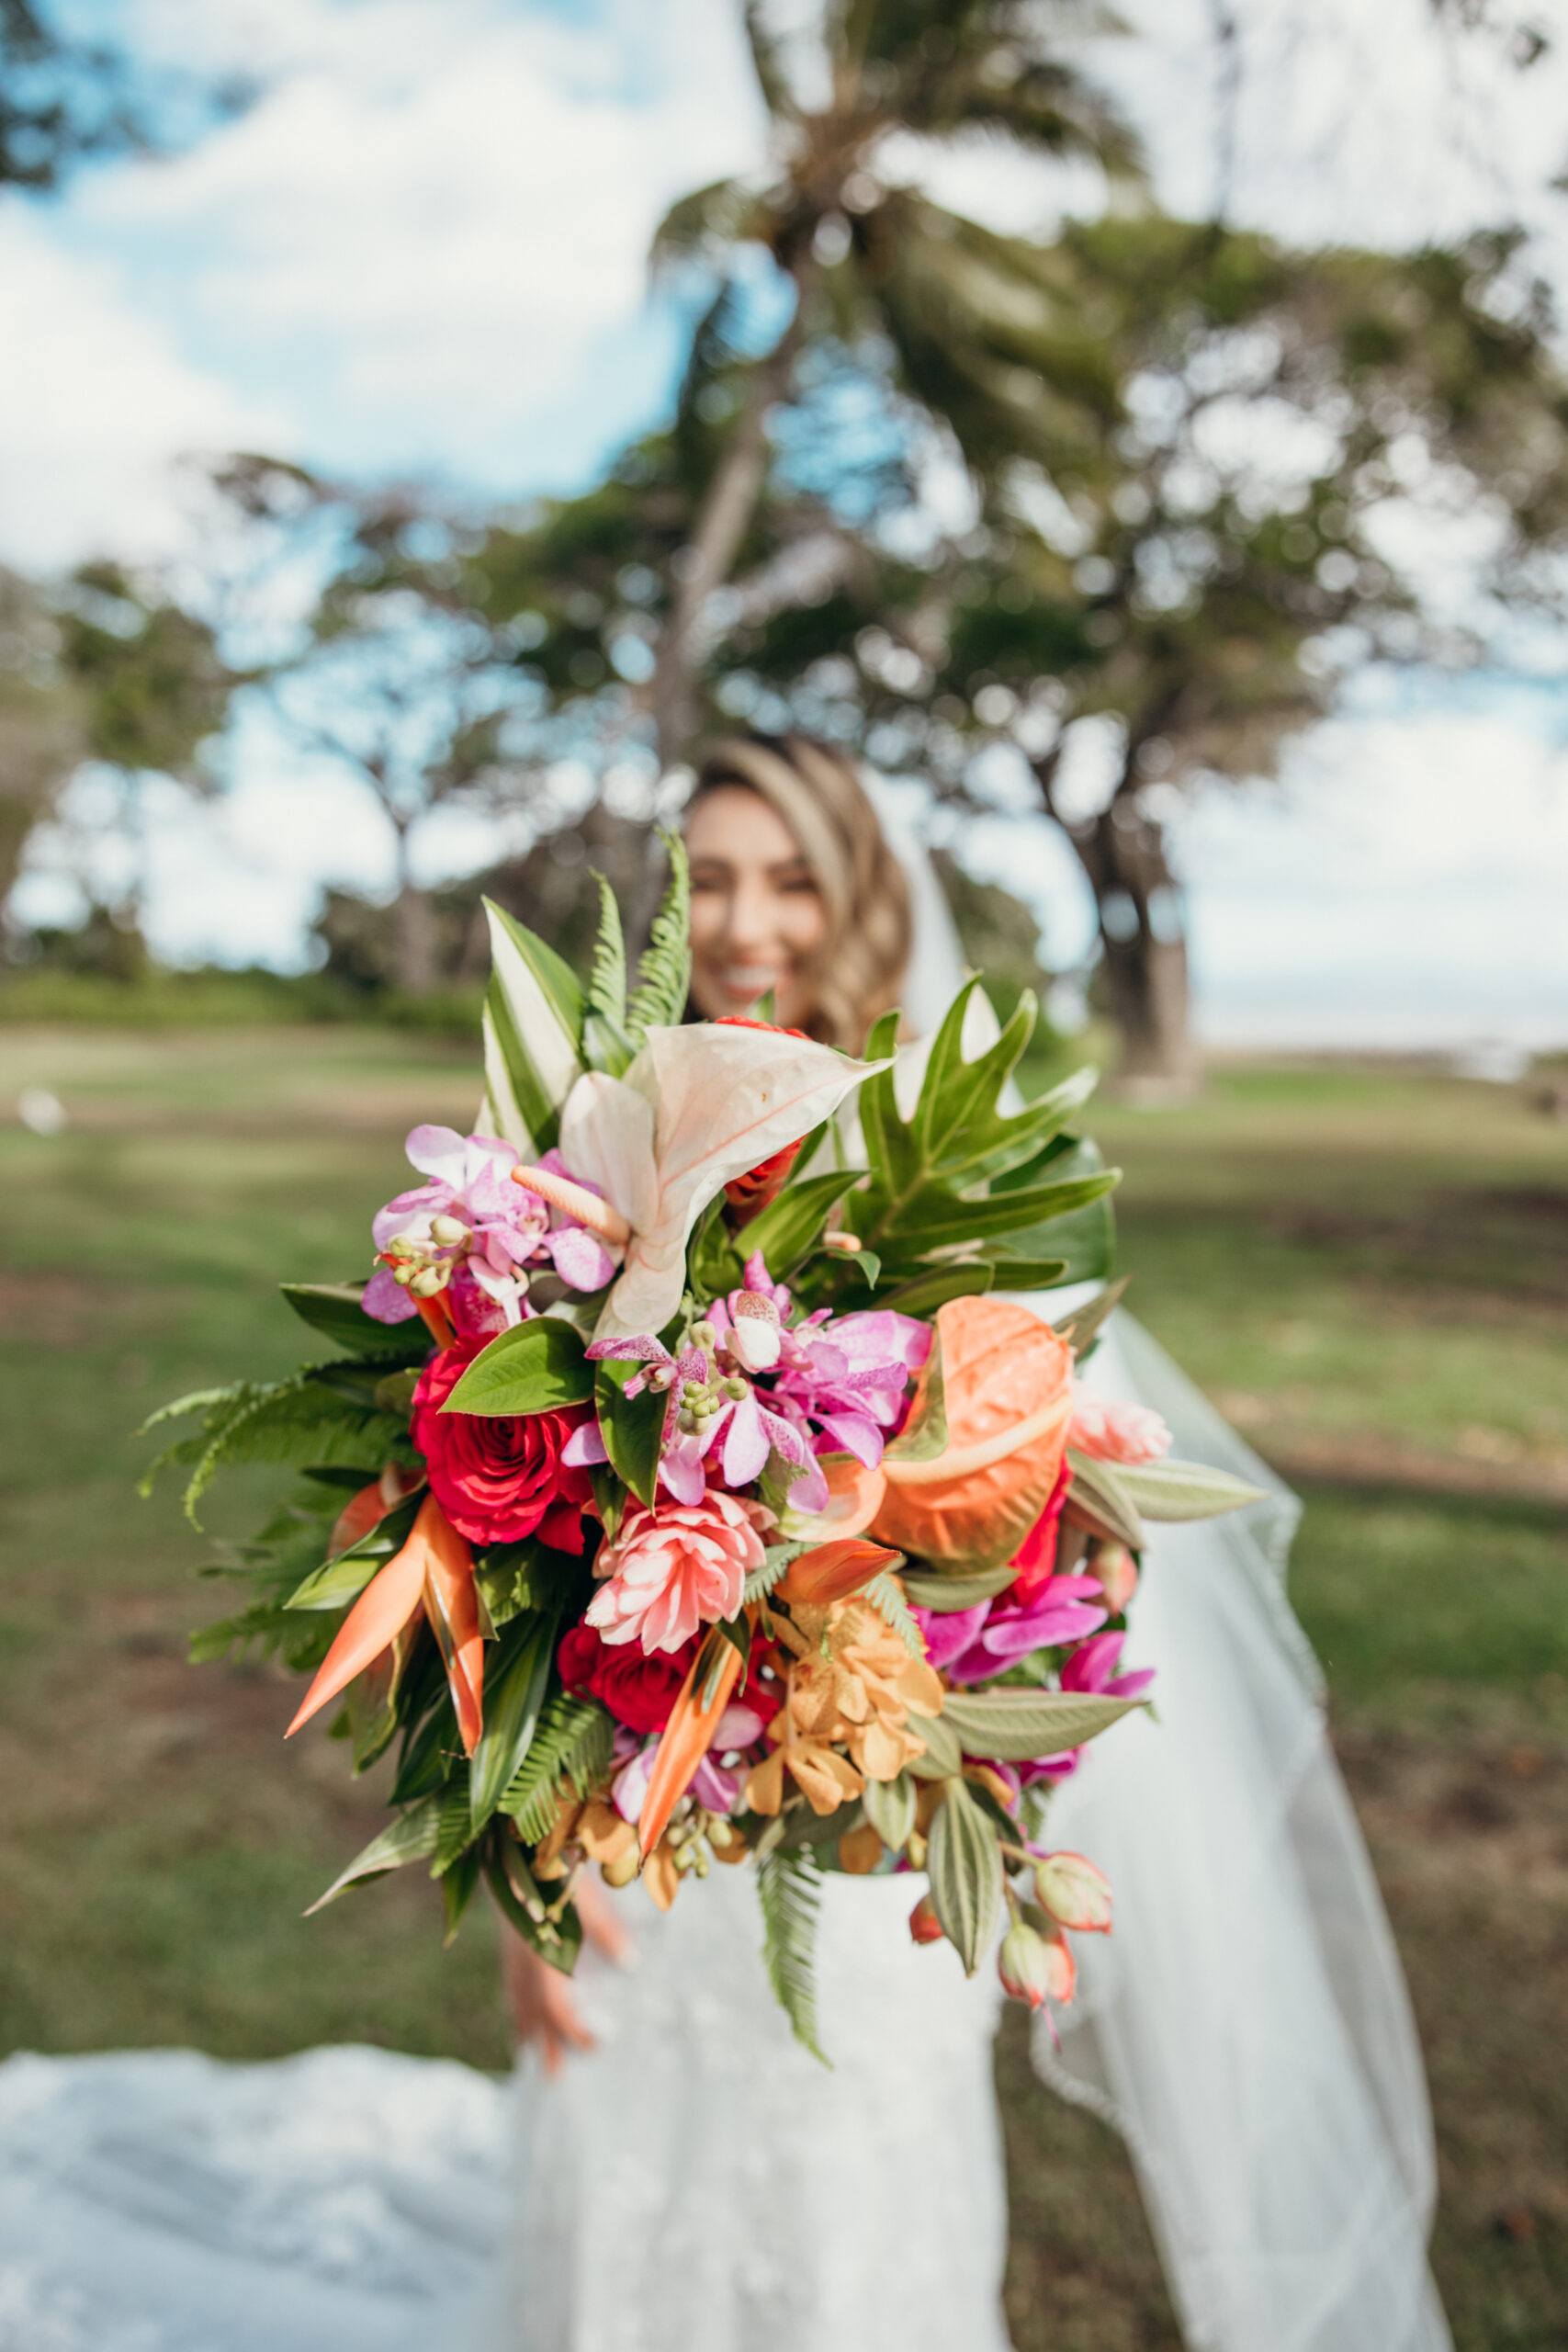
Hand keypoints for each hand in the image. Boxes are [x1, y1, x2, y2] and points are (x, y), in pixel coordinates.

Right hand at [499, 1871, 633, 2072]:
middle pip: (534, 2012)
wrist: (510, 1845)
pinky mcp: (508, 1937)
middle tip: (554, 2078)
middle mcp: (523, 1960)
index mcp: (541, 1957)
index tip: (597, 2044)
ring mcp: (512, 1949)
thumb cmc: (553, 1867)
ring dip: (525, 2025)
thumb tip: (630, 1963)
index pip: (557, 2009)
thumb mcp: (587, 1898)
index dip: (574, 2031)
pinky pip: (510, 1979)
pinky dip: (514, 2000)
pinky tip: (516, 2004)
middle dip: (545, 2043)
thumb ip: (606, 1931)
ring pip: (517, 1997)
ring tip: (528, 2049)